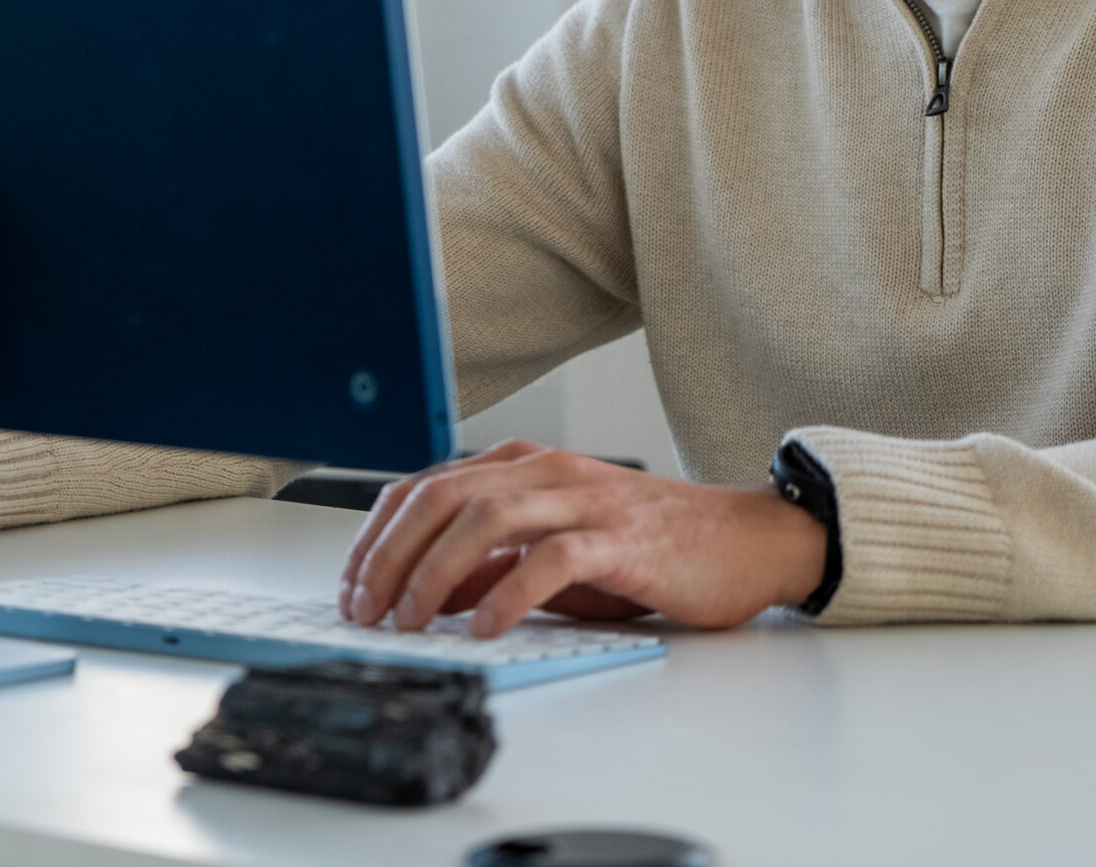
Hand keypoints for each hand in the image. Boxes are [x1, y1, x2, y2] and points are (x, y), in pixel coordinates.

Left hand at [336, 439, 827, 638]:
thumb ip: (493, 563)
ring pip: (485, 519)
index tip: (351, 585)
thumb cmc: (649, 547)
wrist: (743, 540)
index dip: (377, 535)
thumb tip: (429, 594)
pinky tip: (484, 627)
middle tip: (366, 610)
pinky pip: (550, 559)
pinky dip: (507, 593)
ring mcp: (584, 500)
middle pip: (442, 498)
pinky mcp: (619, 539)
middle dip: (390, 556)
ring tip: (413, 620)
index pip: (424, 487)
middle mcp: (546, 472)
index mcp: (523, 467)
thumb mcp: (554, 550)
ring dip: (435, 573)